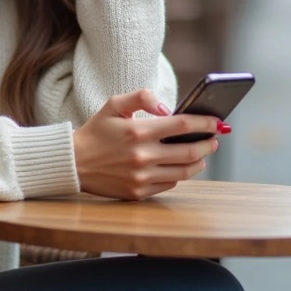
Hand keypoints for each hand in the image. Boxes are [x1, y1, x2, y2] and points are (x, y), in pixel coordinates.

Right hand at [72, 89, 221, 200]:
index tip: (217, 122)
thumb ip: (141, 97)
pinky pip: (169, 184)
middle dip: (209, 144)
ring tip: (202, 153)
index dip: (205, 123)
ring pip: (184, 172)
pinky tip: (180, 166)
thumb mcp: (113, 104)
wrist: (73, 163)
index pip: (183, 126)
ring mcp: (141, 177)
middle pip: (190, 151)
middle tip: (215, 139)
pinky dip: (180, 174)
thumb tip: (167, 108)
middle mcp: (142, 156)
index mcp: (138, 131)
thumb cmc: (96, 132)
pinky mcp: (138, 193)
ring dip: (199, 161)